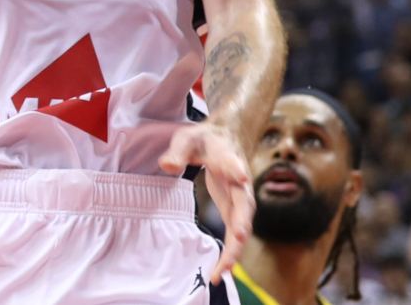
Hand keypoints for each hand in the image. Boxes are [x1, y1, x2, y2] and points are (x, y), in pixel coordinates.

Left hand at [160, 122, 253, 280]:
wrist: (225, 139)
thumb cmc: (205, 140)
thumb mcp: (187, 139)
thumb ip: (178, 151)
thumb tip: (166, 166)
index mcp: (228, 158)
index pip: (234, 164)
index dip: (237, 170)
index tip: (242, 176)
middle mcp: (241, 183)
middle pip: (244, 205)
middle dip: (241, 223)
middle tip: (237, 241)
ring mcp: (240, 199)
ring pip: (242, 226)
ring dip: (235, 248)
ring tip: (222, 270)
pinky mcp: (234, 211)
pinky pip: (235, 234)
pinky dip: (230, 252)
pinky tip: (221, 270)